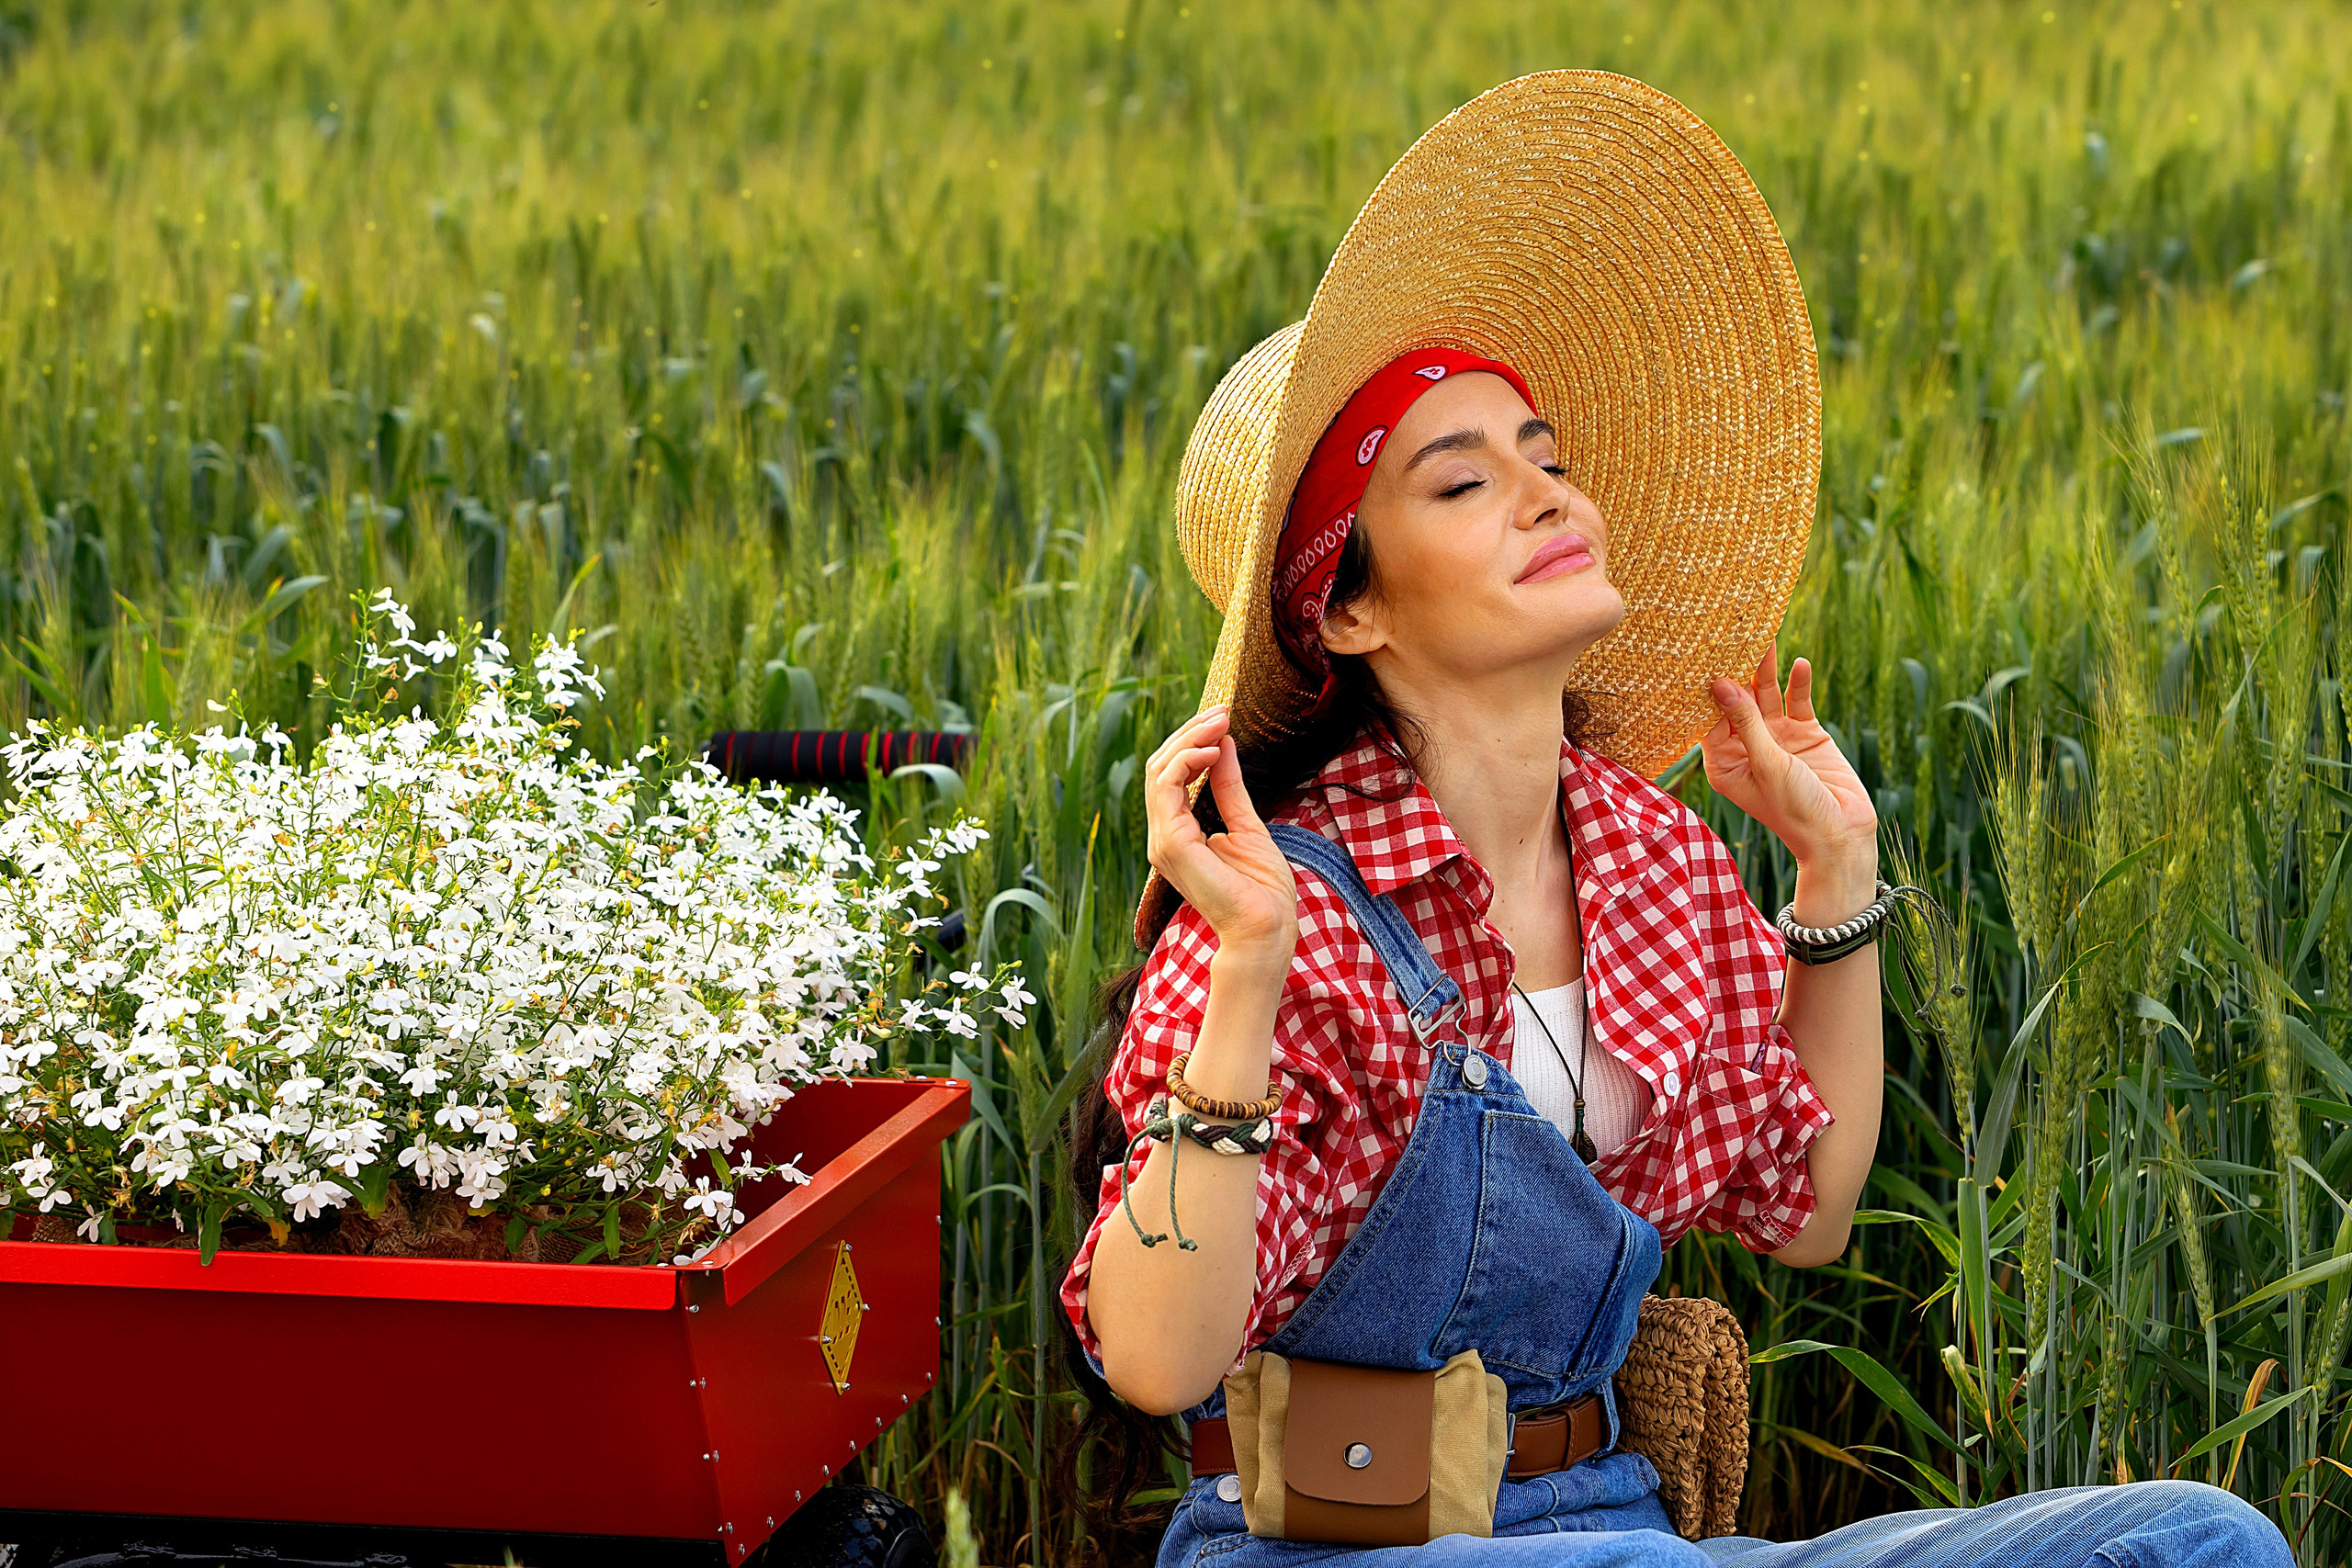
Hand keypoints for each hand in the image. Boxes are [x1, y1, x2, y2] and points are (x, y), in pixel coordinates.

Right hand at [1144, 707, 1298, 968]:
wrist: (1266, 929)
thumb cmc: (1261, 890)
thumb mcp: (1247, 824)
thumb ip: (1229, 787)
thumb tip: (1223, 745)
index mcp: (1178, 835)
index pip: (1170, 776)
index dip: (1193, 741)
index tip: (1224, 718)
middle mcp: (1164, 838)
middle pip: (1160, 768)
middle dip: (1190, 733)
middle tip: (1222, 711)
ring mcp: (1164, 842)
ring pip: (1159, 772)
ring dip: (1190, 739)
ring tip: (1220, 722)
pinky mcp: (1172, 845)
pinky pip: (1167, 788)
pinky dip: (1187, 761)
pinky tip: (1213, 749)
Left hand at [1701, 652, 1877, 874]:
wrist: (1840, 834)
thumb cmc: (1794, 809)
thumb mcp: (1766, 764)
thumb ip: (1746, 722)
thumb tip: (1720, 684)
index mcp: (1724, 762)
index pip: (1708, 717)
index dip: (1706, 688)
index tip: (1700, 655)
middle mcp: (1746, 746)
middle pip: (1737, 700)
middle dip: (1736, 670)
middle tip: (1732, 634)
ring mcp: (1776, 738)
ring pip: (1767, 695)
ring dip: (1766, 669)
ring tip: (1764, 637)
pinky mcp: (1805, 733)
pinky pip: (1798, 701)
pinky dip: (1799, 683)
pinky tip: (1799, 663)